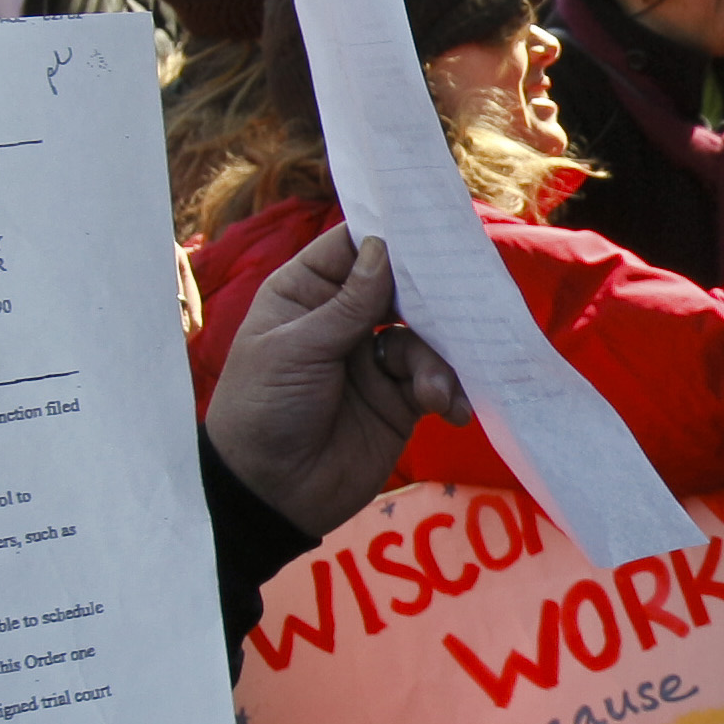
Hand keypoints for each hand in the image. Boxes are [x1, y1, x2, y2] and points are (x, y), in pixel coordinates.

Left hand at [206, 226, 466, 533]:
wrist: (269, 495)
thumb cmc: (263, 409)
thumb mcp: (297, 350)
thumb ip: (347, 304)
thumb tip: (384, 248)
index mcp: (306, 293)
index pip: (353, 248)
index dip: (388, 237)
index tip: (428, 228)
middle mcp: (343, 319)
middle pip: (399, 288)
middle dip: (430, 295)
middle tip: (460, 300)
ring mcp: (373, 360)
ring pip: (423, 337)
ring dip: (437, 359)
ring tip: (434, 392)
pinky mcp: (398, 401)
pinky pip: (434, 381)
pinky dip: (448, 390)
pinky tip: (451, 407)